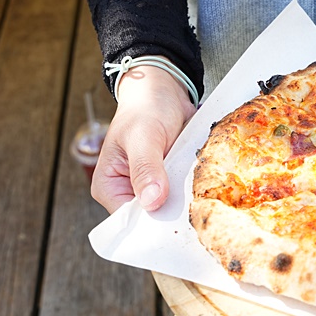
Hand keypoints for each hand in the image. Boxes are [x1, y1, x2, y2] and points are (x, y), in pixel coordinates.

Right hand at [91, 65, 196, 213]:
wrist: (164, 91)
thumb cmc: (145, 109)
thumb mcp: (143, 137)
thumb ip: (146, 169)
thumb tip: (151, 201)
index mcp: (109, 187)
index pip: (130, 221)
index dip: (152, 224)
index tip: (177, 223)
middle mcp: (128, 192)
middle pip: (152, 218)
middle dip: (172, 215)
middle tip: (197, 211)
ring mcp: (151, 188)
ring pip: (170, 209)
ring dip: (186, 203)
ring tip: (204, 198)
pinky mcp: (170, 182)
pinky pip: (183, 196)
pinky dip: (194, 192)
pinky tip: (206, 188)